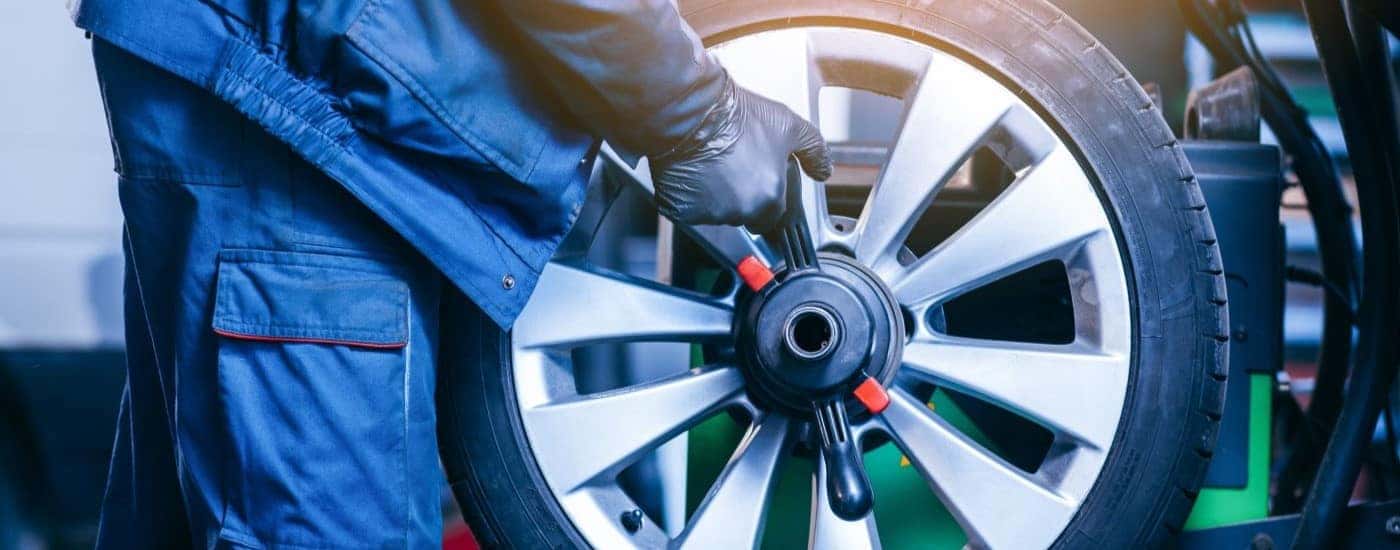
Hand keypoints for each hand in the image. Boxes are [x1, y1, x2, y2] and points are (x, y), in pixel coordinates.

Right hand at [649, 74, 832, 232]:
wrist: (693, 110)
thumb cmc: (737, 116)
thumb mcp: (789, 126)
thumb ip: (814, 150)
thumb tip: (824, 170)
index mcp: (768, 198)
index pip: (771, 215)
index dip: (765, 196)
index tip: (755, 179)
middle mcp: (738, 211)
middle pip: (742, 214)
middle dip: (739, 195)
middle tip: (732, 165)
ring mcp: (707, 212)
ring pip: (714, 213)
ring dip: (714, 196)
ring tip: (712, 165)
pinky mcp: (680, 208)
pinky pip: (687, 209)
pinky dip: (689, 195)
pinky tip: (694, 171)